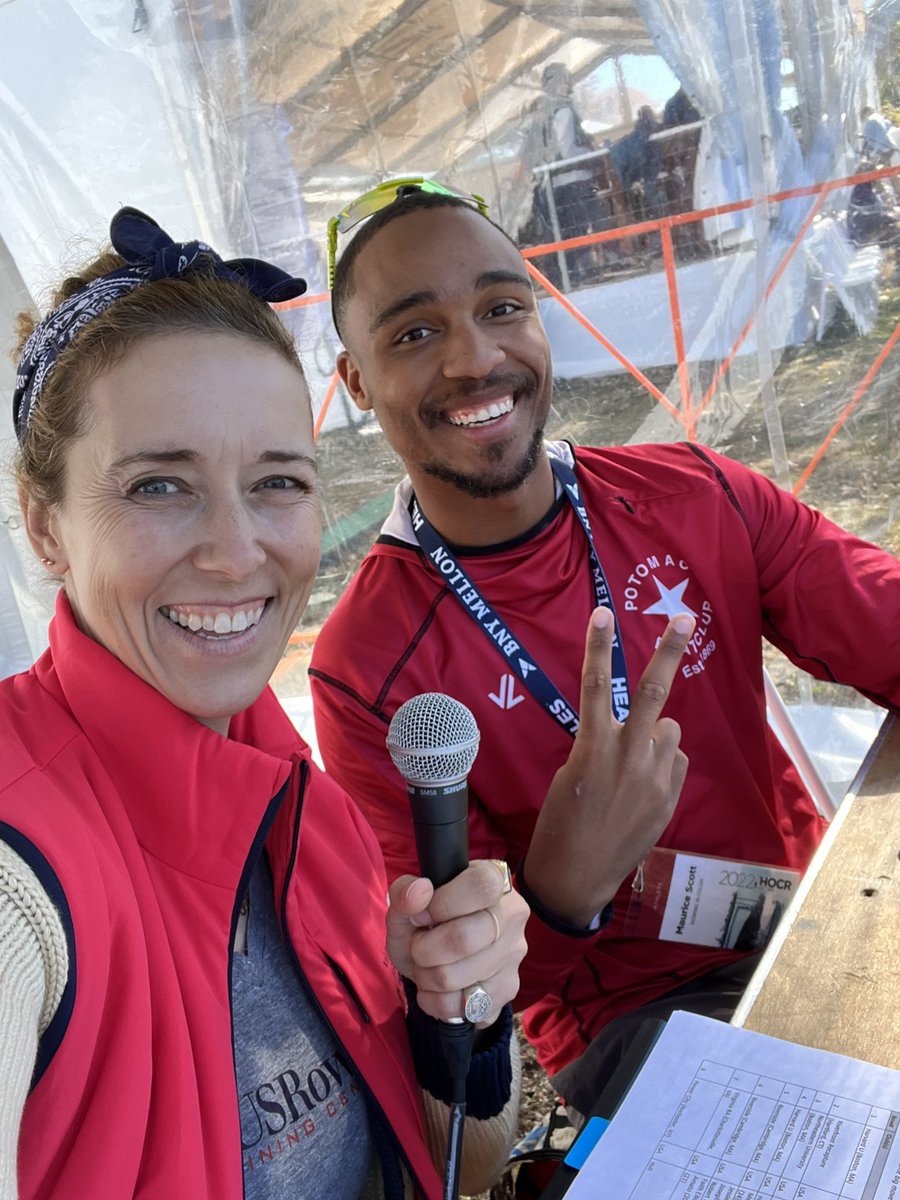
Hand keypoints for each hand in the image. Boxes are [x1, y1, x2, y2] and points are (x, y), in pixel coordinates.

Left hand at [386, 860, 528, 1025]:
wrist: (439, 961)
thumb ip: (404, 893)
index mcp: (495, 881)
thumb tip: (419, 891)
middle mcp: (512, 915)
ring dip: (426, 977)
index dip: (443, 904)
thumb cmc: (425, 925)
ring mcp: (514, 954)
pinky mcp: (508, 989)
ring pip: (456, 978)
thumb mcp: (407, 907)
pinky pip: (461, 1006)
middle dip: (424, 949)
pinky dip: (435, 1002)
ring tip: (426, 968)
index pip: (482, 886)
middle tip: (417, 947)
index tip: (422, 916)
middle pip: (465, 938)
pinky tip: (437, 989)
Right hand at [522, 606, 692, 926]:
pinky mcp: (669, 797)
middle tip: (685, 616)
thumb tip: (636, 730)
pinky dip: (661, 764)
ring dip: (654, 735)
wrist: (577, 875)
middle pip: (653, 693)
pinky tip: (641, 787)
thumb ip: (603, 745)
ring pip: (668, 730)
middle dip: (669, 651)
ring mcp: (654, 778)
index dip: (598, 645)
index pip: (594, 685)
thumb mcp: (572, 774)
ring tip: (632, 762)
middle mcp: (628, 757)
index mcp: (592, 747)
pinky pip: (673, 761)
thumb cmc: (561, 822)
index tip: (603, 612)